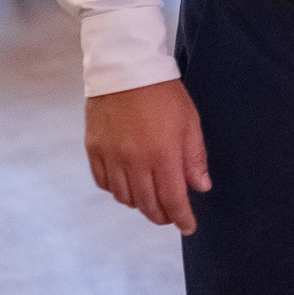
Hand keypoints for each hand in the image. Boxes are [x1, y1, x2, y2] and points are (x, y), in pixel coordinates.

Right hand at [86, 78, 211, 232]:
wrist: (125, 67)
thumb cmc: (163, 93)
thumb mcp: (189, 122)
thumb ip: (194, 158)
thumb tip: (200, 187)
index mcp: (162, 155)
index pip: (172, 200)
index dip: (181, 218)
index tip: (188, 227)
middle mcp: (134, 161)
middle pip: (146, 204)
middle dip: (161, 216)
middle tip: (170, 216)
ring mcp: (110, 157)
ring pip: (124, 198)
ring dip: (139, 204)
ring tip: (150, 199)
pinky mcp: (93, 149)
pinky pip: (104, 183)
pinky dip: (117, 190)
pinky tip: (128, 185)